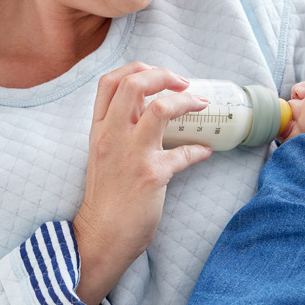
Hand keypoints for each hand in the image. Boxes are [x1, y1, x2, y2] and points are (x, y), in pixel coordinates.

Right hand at [69, 63, 211, 304]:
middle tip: (184, 84)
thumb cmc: (105, 197)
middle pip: (134, 83)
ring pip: (160, 108)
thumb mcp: (103, 155)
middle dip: (164, 75)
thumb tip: (148, 111)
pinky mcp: (152, 175)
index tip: (158, 75)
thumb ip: (119, 131)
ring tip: (201, 104)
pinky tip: (205, 151)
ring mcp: (132, 154)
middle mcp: (112, 136)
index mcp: (99, 129)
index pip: (110, 82)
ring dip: (187, 101)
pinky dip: (199, 149)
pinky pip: (184, 153)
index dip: (137, 69)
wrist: (101, 235)